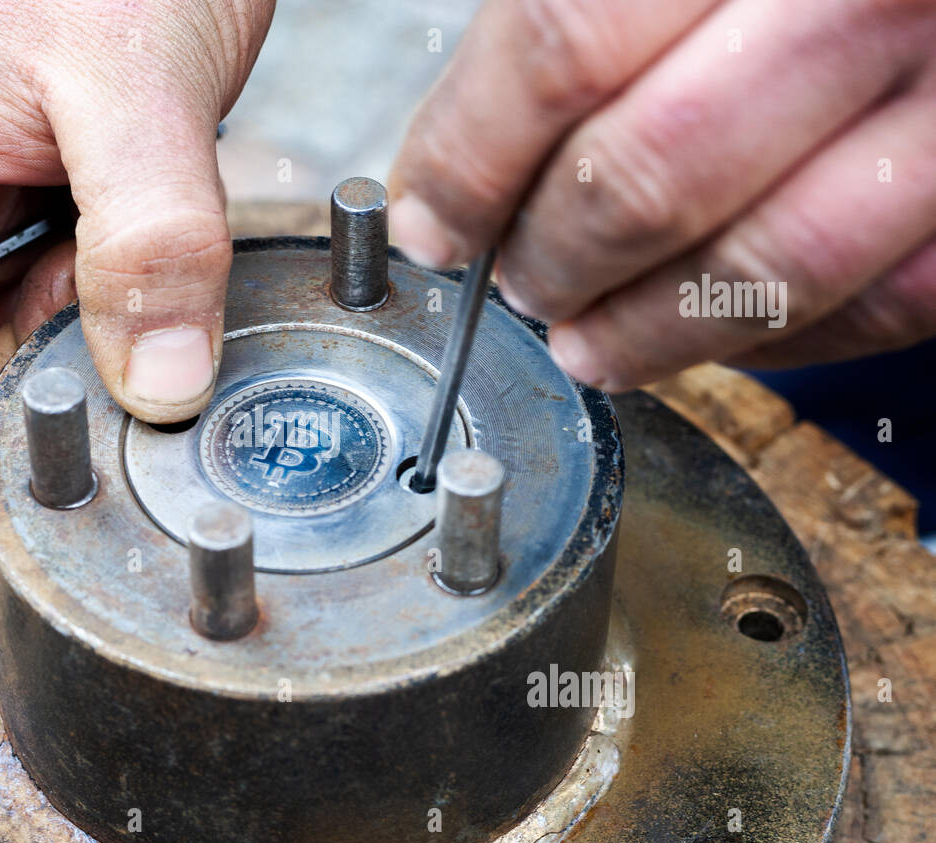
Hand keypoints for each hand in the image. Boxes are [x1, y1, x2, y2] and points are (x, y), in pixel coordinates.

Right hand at [0, 0, 273, 534]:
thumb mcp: (130, 89)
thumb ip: (147, 237)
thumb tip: (157, 388)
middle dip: (15, 407)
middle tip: (112, 359)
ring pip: (4, 365)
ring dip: (80, 367)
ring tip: (145, 289)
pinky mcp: (51, 232)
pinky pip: (66, 326)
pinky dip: (117, 337)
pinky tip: (164, 287)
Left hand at [388, 0, 935, 389]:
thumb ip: (575, 19)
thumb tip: (452, 169)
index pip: (562, 49)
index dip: (471, 161)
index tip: (434, 224)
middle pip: (645, 175)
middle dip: (548, 260)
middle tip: (516, 283)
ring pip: (760, 269)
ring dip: (642, 331)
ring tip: (585, 339)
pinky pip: (873, 305)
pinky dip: (765, 343)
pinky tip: (703, 331)